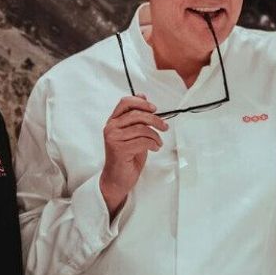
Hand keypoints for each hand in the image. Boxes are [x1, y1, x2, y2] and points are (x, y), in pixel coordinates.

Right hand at [99, 95, 166, 213]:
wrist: (118, 178)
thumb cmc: (126, 155)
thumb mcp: (133, 133)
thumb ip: (136, 117)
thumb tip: (142, 96)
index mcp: (113, 121)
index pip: (125, 102)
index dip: (142, 103)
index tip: (154, 109)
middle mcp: (111, 128)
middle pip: (137, 114)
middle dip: (155, 120)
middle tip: (164, 127)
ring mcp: (113, 138)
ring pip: (142, 128)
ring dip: (156, 135)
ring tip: (159, 142)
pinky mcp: (119, 149)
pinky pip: (143, 141)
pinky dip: (153, 144)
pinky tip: (155, 148)